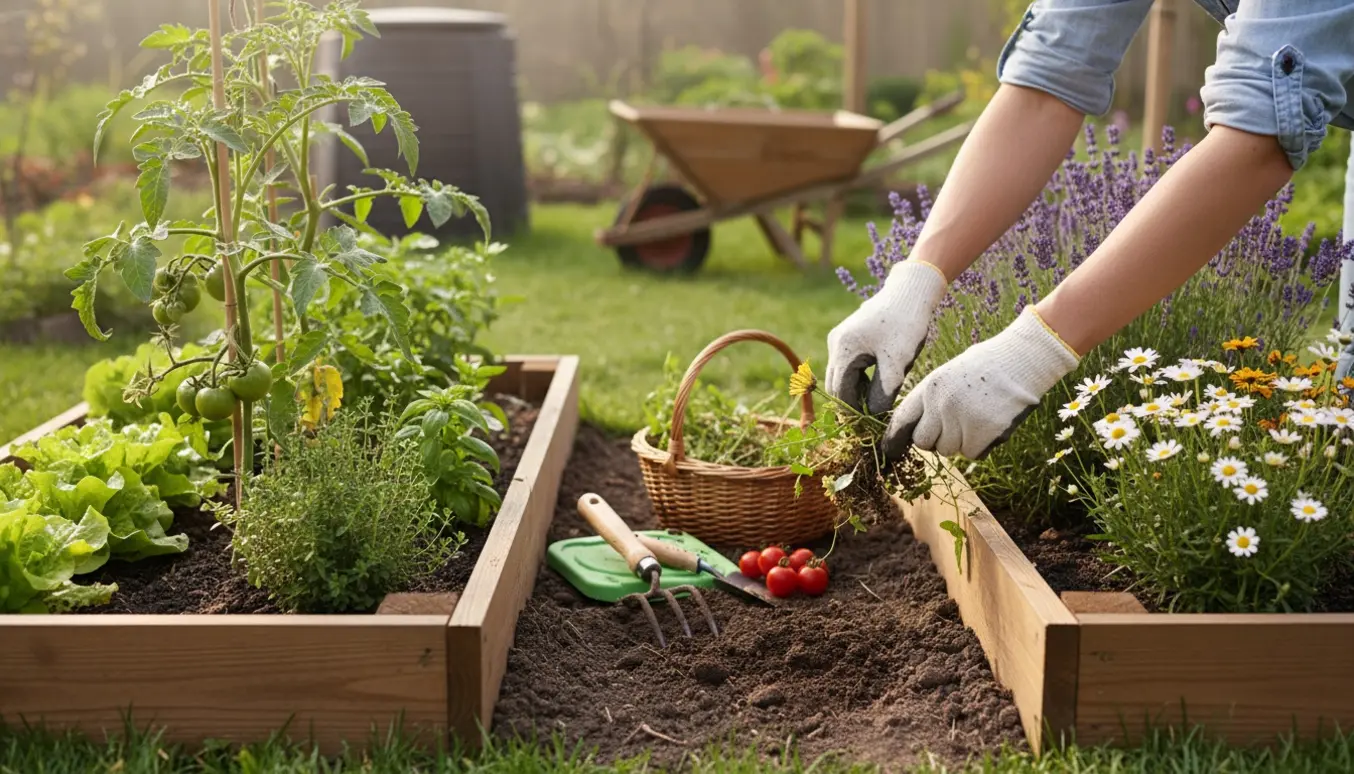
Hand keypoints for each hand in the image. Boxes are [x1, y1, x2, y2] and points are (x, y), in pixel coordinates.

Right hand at [825, 260, 947, 413]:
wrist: (911, 291)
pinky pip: (848, 364)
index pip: (841, 392)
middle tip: (875, 416)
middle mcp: (835, 343)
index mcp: (843, 350)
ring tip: (881, 397)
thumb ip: (883, 391)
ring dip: (857, 390)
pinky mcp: (849, 335)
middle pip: (836, 385)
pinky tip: (880, 380)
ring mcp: (840, 337)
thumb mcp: (897, 362)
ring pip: (842, 375)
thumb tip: (872, 415)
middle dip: (853, 402)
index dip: (854, 412)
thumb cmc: (906, 324)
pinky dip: (860, 377)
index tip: (871, 424)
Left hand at [883, 306, 1080, 460]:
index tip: (891, 450)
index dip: (895, 437)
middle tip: (953, 428)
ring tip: (976, 418)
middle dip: (935, 440)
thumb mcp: (949, 374)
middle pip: (923, 442)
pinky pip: (971, 454)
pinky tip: (989, 424)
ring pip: (949, 450)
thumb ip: (932, 400)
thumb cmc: (986, 366)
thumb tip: (917, 429)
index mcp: (930, 387)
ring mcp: (962, 420)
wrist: (1023, 359)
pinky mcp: (983, 433)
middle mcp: (941, 405)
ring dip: (960, 442)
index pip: (902, 419)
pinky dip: (979, 446)